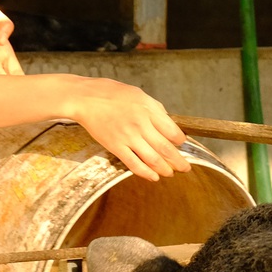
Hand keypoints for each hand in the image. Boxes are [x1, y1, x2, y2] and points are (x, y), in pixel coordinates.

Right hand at [62, 78, 190, 181]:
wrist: (86, 99)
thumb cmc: (112, 93)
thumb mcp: (139, 94)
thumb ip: (155, 108)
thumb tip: (169, 122)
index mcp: (149, 110)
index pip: (173, 131)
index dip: (181, 142)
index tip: (182, 145)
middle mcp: (141, 124)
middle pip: (166, 148)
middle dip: (178, 161)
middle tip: (186, 168)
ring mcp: (128, 137)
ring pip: (153, 159)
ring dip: (165, 169)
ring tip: (171, 173)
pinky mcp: (115, 146)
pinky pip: (134, 164)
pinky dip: (146, 173)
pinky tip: (154, 177)